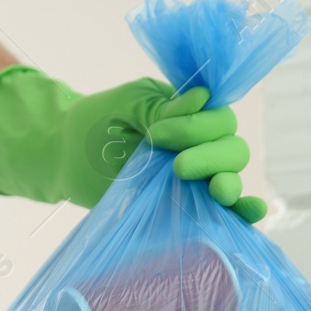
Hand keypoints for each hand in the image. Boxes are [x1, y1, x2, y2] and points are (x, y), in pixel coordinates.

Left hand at [0, 66, 264, 220]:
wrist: (63, 155)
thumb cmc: (95, 123)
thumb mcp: (127, 106)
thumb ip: (163, 107)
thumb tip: (203, 98)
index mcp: (190, 116)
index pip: (220, 120)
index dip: (198, 128)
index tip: (156, 134)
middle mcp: (199, 146)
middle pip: (232, 151)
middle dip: (211, 157)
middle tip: (176, 167)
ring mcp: (193, 179)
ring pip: (230, 179)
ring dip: (228, 184)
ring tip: (214, 191)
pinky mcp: (183, 208)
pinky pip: (221, 211)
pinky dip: (241, 212)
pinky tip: (247, 212)